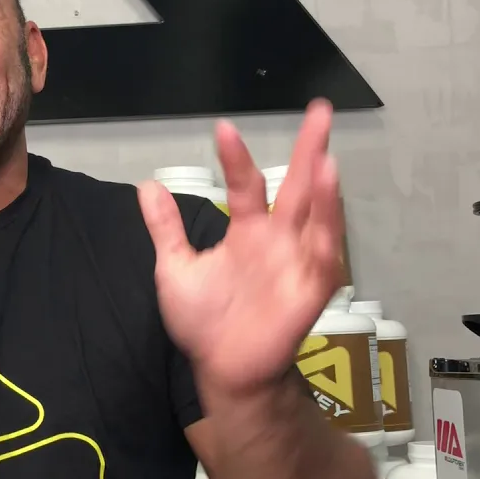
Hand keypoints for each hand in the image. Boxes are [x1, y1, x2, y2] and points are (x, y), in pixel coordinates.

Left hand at [137, 98, 342, 394]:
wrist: (220, 369)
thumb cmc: (203, 322)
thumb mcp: (175, 268)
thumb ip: (166, 228)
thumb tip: (148, 185)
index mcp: (248, 232)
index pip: (246, 185)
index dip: (235, 158)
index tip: (223, 127)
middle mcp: (278, 240)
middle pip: (297, 186)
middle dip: (309, 149)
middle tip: (320, 110)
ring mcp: (297, 262)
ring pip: (316, 215)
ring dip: (323, 186)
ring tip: (324, 153)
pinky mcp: (310, 289)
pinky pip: (324, 255)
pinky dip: (329, 229)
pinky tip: (331, 204)